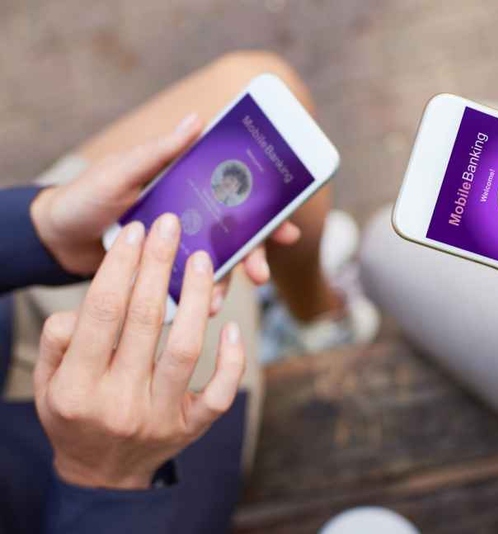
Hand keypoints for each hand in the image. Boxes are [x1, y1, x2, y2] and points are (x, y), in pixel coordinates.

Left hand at [30, 114, 300, 314]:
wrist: (55, 238)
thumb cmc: (87, 195)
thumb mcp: (122, 170)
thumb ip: (160, 151)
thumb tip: (197, 119)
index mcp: (190, 191)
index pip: (239, 201)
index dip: (268, 214)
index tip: (287, 229)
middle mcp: (192, 221)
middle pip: (237, 240)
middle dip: (254, 259)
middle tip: (260, 275)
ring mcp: (178, 250)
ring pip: (215, 269)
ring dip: (223, 285)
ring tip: (215, 301)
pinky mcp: (162, 275)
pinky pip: (186, 289)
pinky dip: (193, 299)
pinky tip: (193, 310)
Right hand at [34, 214, 244, 488]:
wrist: (103, 474)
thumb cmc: (76, 415)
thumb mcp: (50, 382)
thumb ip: (61, 341)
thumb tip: (93, 301)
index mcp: (78, 387)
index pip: (103, 314)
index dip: (120, 268)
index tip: (135, 232)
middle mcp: (120, 402)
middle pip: (146, 322)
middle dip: (158, 267)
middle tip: (170, 227)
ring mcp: (160, 417)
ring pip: (186, 350)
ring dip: (196, 299)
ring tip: (202, 259)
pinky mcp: (193, 427)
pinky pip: (220, 392)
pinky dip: (231, 359)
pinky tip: (229, 325)